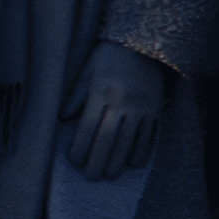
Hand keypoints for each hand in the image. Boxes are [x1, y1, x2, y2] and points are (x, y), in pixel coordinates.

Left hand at [60, 45, 169, 178]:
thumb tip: (62, 118)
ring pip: (129, 141)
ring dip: (118, 162)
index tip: (75, 161)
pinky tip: (133, 163)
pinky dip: (142, 151)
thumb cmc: (109, 56)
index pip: (88, 127)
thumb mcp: (87, 69)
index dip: (81, 148)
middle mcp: (123, 101)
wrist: (143, 41)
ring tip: (110, 175)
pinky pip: (150, 135)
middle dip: (98, 161)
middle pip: (108, 139)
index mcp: (101, 91)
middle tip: (91, 177)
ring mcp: (142, 106)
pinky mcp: (156, 108)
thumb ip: (75, 94)